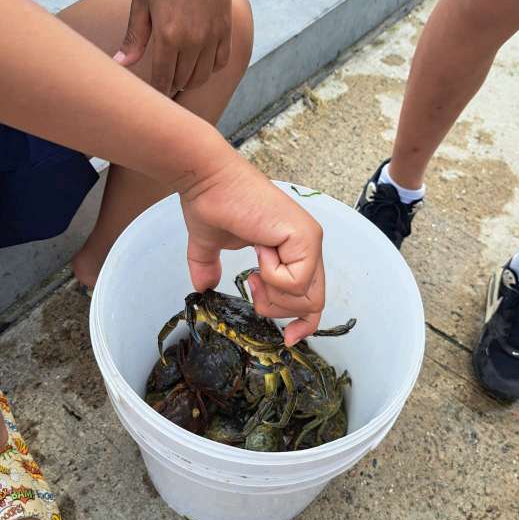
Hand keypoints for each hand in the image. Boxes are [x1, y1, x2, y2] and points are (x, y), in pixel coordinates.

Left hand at [115, 0, 231, 94]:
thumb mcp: (141, 1)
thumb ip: (134, 38)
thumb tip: (120, 64)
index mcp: (168, 35)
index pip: (163, 78)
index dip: (158, 90)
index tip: (153, 95)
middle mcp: (193, 40)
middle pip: (182, 80)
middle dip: (172, 85)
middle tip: (164, 84)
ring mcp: (212, 35)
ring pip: (202, 76)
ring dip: (190, 80)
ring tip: (180, 77)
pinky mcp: (225, 29)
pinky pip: (221, 62)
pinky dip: (210, 69)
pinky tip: (199, 63)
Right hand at [178, 153, 324, 344]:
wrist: (207, 180)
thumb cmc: (211, 203)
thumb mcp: (210, 246)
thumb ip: (210, 268)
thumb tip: (203, 288)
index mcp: (294, 249)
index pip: (312, 297)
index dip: (303, 324)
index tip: (287, 338)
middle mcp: (308, 246)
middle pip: (312, 305)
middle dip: (278, 309)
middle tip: (253, 286)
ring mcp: (309, 240)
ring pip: (306, 299)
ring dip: (272, 294)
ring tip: (254, 271)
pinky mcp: (304, 237)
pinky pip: (295, 282)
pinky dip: (271, 277)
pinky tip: (259, 253)